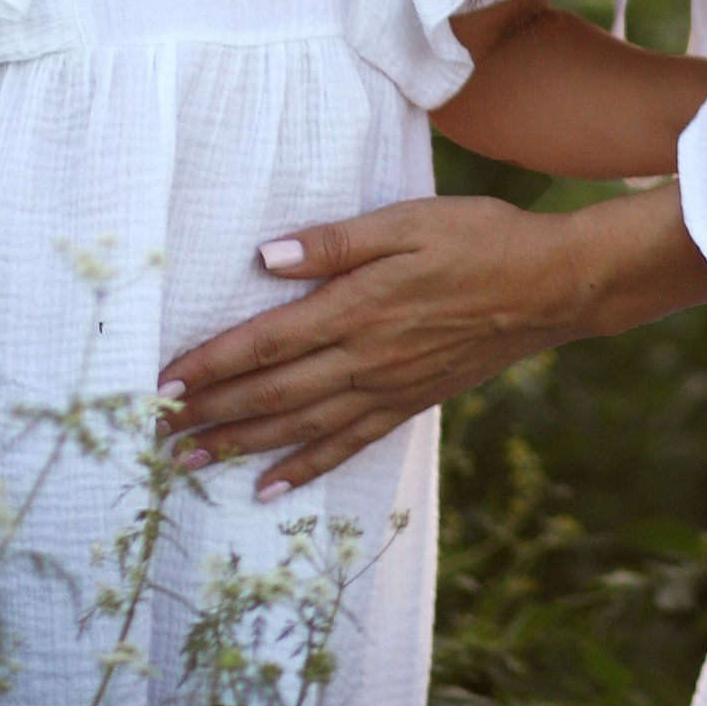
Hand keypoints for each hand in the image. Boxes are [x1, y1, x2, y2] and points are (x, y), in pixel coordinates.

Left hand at [159, 188, 706, 494]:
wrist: (550, 286)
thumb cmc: (478, 238)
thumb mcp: (407, 220)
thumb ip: (336, 242)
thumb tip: (267, 256)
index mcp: (356, 308)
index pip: (265, 343)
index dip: (211, 365)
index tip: (164, 383)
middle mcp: (364, 358)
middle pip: (271, 393)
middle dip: (210, 415)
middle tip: (156, 435)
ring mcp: (387, 388)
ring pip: (300, 426)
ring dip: (241, 446)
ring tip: (191, 462)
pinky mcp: (409, 404)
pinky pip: (347, 443)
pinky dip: (306, 467)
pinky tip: (271, 485)